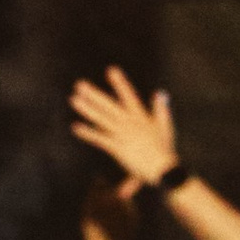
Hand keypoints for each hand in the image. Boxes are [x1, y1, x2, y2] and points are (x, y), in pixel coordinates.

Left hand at [70, 64, 178, 191]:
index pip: (128, 96)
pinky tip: (76, 127)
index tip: (111, 70)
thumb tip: (160, 93)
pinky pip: (99, 138)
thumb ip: (161, 109)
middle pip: (109, 105)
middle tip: (79, 84)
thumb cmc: (165, 150)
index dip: (120, 83)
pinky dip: (87, 133)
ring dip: (87, 109)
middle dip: (94, 94)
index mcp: (140, 117)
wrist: (164, 169)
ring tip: (74, 99)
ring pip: (101, 118)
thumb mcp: (165, 126)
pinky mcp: (117, 147)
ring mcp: (122, 134)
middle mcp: (130, 123)